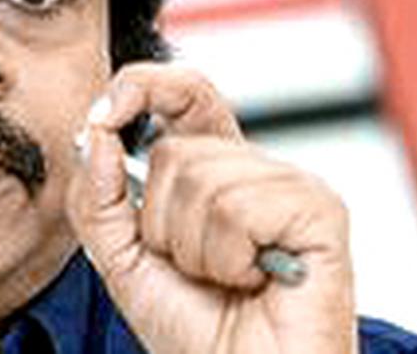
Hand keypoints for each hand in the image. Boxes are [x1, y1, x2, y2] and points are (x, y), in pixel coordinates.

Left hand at [66, 62, 355, 352]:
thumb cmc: (194, 329)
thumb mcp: (121, 258)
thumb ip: (97, 196)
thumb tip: (96, 131)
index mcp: (213, 169)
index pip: (181, 93)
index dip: (141, 87)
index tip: (103, 117)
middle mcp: (253, 170)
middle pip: (175, 150)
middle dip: (162, 223)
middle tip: (196, 267)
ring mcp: (290, 186)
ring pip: (203, 180)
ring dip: (196, 249)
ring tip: (229, 278)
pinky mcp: (320, 210)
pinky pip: (240, 209)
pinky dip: (231, 259)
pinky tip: (257, 279)